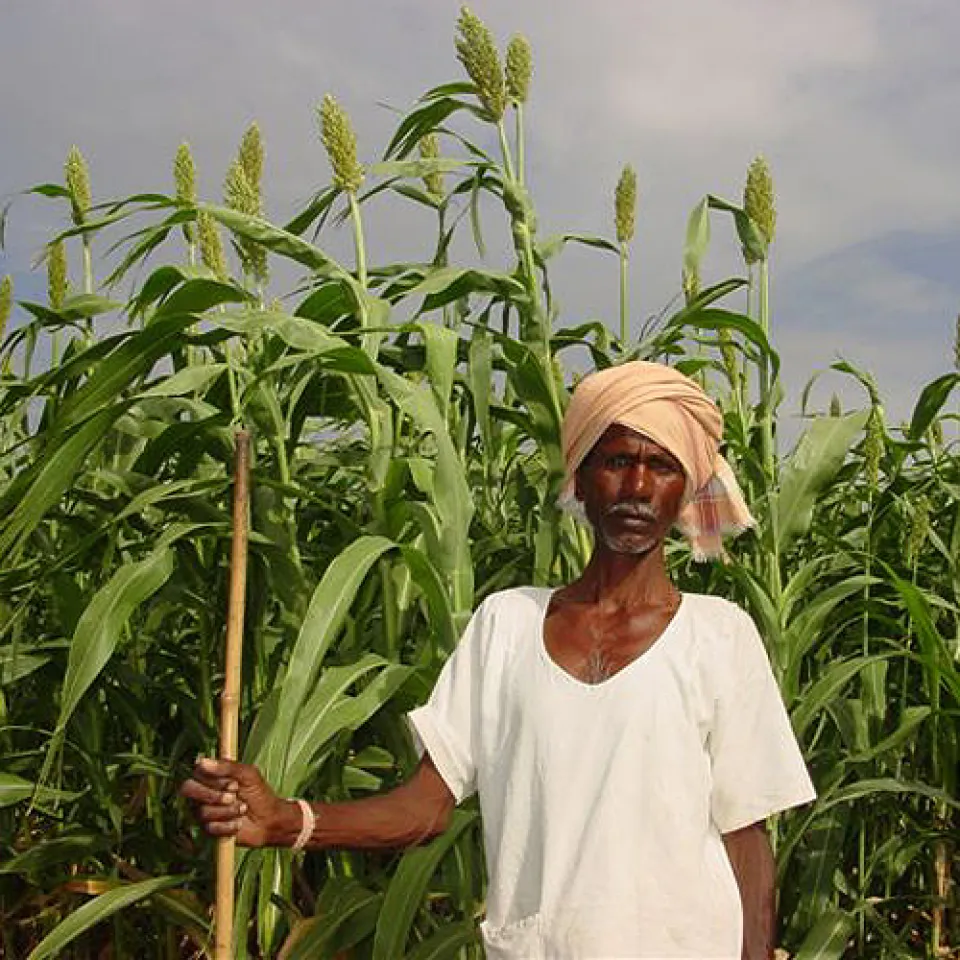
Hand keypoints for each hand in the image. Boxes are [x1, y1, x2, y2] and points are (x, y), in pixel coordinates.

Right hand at [180, 757, 294, 847]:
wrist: (268, 819)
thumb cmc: (258, 792)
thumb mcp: (248, 774)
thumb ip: (228, 767)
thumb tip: (201, 761)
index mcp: (211, 777)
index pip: (195, 773)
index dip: (212, 779)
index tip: (233, 782)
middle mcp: (203, 793)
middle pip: (188, 790)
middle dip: (213, 795)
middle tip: (233, 796)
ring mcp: (204, 811)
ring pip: (202, 811)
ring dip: (227, 811)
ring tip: (242, 809)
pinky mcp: (208, 829)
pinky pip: (210, 827)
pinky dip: (228, 825)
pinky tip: (238, 823)